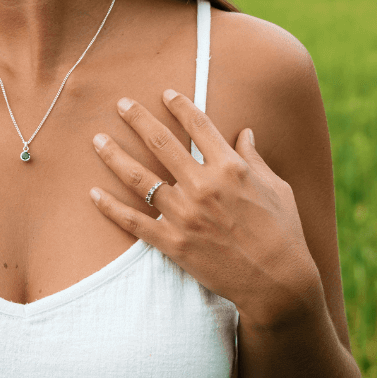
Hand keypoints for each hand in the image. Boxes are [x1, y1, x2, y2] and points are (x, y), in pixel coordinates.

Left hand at [89, 90, 319, 330]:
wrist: (278, 283)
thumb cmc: (284, 234)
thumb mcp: (277, 189)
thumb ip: (255, 159)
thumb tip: (245, 132)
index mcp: (230, 168)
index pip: (199, 126)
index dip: (180, 105)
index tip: (165, 93)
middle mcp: (204, 185)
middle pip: (161, 142)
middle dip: (138, 119)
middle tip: (121, 104)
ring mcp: (185, 214)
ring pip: (139, 178)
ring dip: (114, 155)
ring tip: (98, 140)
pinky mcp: (173, 243)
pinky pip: (133, 221)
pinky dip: (110, 207)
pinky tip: (93, 193)